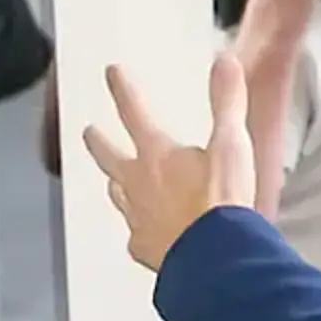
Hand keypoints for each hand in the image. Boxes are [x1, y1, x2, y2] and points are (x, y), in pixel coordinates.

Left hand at [81, 54, 254, 271]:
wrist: (217, 258)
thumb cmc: (223, 202)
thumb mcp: (232, 145)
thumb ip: (227, 103)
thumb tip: (224, 62)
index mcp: (157, 155)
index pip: (134, 112)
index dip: (123, 89)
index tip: (111, 72)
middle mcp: (138, 184)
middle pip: (109, 156)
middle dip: (98, 141)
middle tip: (88, 131)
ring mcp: (138, 218)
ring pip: (117, 196)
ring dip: (115, 185)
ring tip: (112, 183)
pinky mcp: (144, 248)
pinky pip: (136, 237)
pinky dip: (139, 232)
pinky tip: (143, 235)